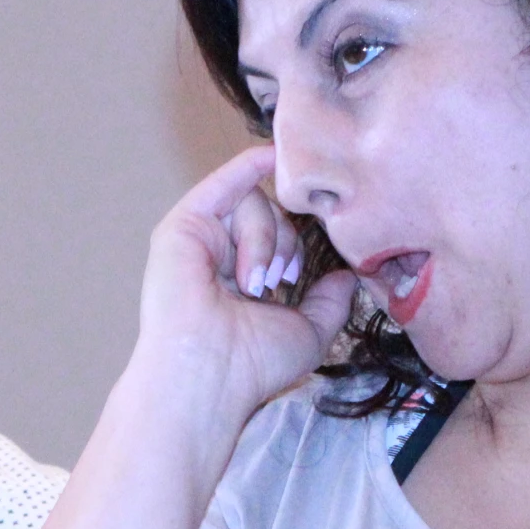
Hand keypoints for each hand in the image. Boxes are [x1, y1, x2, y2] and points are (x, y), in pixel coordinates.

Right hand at [131, 145, 356, 424]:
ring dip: (265, 238)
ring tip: (253, 280)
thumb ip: (330, 302)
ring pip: (253, 203)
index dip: (295, 243)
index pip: (276, 237)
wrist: (210, 374)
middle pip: (269, 215)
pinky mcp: (181, 229)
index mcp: (240, 280)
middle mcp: (216, 257)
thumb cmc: (252, 363)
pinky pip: (221, 185)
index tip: (296, 273)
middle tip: (278, 279)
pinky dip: (246, 167)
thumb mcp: (308, 330)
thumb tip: (347, 276)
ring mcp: (197, 241)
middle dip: (285, 240)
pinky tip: (271, 155)